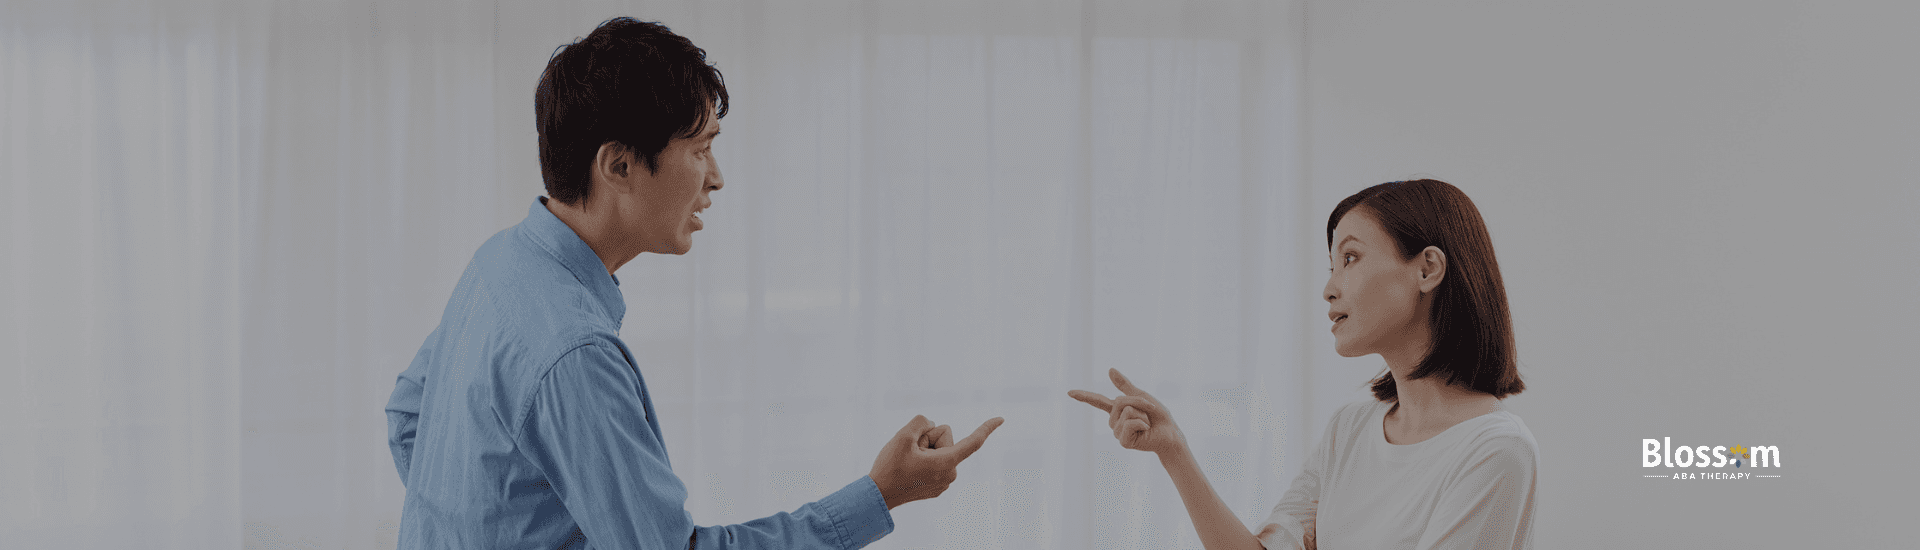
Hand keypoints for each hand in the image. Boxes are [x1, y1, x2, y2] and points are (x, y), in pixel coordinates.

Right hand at [868, 414, 1004, 509]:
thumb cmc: (890, 467)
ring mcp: (944, 482)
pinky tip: (909, 469)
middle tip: (910, 452)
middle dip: (928, 438)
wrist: (878, 495)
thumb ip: (922, 421)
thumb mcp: (903, 436)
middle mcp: (950, 474)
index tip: (1001, 418)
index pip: (973, 442)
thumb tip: (931, 425)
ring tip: (908, 462)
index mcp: (947, 462)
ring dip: (924, 450)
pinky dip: (923, 460)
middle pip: (945, 439)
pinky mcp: (936, 486)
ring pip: (939, 450)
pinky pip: (934, 462)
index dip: (987, 428)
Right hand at [1068, 368, 1186, 455]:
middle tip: (1148, 413)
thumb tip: (1109, 369)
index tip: (1069, 392)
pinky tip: (1146, 430)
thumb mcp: (1140, 396)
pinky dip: (1142, 423)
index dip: (1084, 396)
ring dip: (1143, 414)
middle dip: (1138, 403)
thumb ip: (1124, 385)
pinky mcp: (1123, 442)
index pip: (1097, 401)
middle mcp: (1114, 421)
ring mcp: (1117, 432)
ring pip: (1126, 411)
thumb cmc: (1157, 416)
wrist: (1170, 433)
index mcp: (1117, 410)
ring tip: (1147, 423)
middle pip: (1120, 401)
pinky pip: (1130, 424)